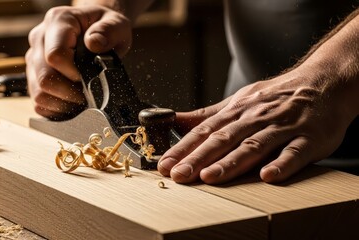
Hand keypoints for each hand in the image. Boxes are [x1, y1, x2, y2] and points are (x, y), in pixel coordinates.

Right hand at [25, 5, 131, 119]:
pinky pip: (39, 102)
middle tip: (89, 96)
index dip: (74, 74)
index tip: (89, 78)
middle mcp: (40, 39)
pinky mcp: (33, 76)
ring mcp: (34, 59)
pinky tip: (72, 104)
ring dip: (63, 104)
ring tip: (82, 100)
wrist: (95, 27)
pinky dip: (56, 109)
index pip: (55, 55)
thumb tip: (95, 43)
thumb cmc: (104, 26)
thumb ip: (109, 30)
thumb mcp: (116, 23)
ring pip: (39, 94)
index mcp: (58, 22)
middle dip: (70, 94)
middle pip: (44, 78)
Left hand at [158, 67, 355, 183]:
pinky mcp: (308, 139)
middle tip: (179, 174)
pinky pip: (294, 153)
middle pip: (223, 139)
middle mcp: (256, 119)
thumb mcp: (239, 101)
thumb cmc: (276, 97)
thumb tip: (175, 120)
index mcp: (237, 111)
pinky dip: (281, 164)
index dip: (183, 147)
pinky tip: (267, 176)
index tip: (165, 163)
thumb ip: (208, 115)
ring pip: (253, 146)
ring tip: (210, 176)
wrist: (322, 83)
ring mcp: (282, 128)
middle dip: (199, 158)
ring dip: (231, 162)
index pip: (205, 131)